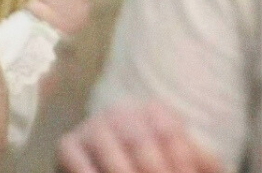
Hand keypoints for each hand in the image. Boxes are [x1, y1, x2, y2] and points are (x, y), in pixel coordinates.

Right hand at [57, 102, 224, 172]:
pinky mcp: (68, 144)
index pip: (169, 132)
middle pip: (139, 142)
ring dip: (123, 172)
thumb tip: (210, 165)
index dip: (181, 164)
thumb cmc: (159, 164)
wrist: (118, 152)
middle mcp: (120, 112)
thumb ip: (204, 161)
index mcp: (154, 111)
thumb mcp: (186, 159)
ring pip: (108, 151)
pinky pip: (74, 157)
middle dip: (154, 172)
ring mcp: (92, 127)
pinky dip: (86, 172)